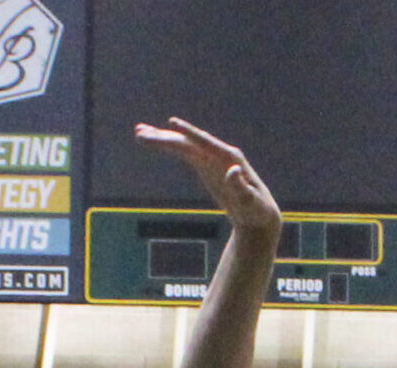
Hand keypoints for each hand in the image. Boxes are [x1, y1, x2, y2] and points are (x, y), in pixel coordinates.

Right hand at [134, 118, 282, 231]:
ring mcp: (209, 157)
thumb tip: (232, 171)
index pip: (206, 143)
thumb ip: (241, 188)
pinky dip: (167, 146)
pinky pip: (182, 152)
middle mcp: (218, 153)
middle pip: (188, 142)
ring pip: (182, 144)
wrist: (257, 215)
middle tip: (142, 134)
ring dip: (161, 139)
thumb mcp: (251, 202)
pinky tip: (151, 140)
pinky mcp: (203, 165)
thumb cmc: (256, 210)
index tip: (173, 123)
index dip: (190, 133)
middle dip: (166, 138)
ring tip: (138, 134)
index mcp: (230, 158)